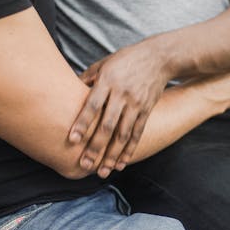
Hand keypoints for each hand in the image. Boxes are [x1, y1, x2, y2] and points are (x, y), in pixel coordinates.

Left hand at [72, 43, 170, 178]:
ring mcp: (136, 104)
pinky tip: (120, 164)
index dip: (83, 123)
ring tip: (102, 172)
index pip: (92, 105)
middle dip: (95, 147)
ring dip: (112, 155)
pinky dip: (129, 150)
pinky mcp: (146, 111)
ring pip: (123, 135)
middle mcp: (122, 94)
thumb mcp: (105, 63)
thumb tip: (69, 91)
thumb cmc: (126, 59)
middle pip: (107, 125)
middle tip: (84, 164)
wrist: (160, 57)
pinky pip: (137, 134)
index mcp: (108, 81)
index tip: (72, 139)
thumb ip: (88, 78)